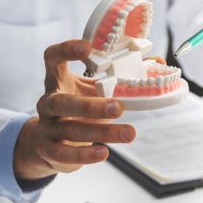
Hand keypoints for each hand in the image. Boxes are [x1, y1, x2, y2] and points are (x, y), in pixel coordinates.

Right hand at [13, 39, 135, 179]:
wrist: (49, 142)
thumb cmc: (78, 109)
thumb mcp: (93, 90)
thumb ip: (120, 76)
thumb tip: (156, 62)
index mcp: (58, 80)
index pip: (52, 58)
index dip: (66, 50)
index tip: (87, 47)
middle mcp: (48, 101)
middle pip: (62, 101)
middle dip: (91, 105)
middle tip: (119, 107)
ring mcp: (46, 126)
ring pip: (71, 129)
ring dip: (102, 132)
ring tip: (129, 133)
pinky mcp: (48, 149)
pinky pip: (64, 153)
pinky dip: (84, 155)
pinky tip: (104, 153)